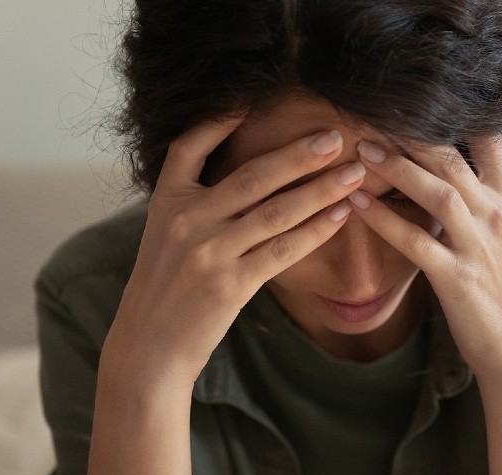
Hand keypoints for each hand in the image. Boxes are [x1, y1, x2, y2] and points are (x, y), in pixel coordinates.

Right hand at [101, 116, 365, 385]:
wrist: (147, 347)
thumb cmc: (164, 291)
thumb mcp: (164, 237)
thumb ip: (195, 206)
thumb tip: (244, 178)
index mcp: (166, 201)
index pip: (190, 146)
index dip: (221, 119)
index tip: (255, 99)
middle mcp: (186, 220)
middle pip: (252, 175)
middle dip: (300, 154)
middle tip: (335, 136)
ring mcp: (208, 252)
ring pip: (276, 211)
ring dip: (321, 189)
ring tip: (354, 173)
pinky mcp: (230, 285)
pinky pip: (283, 250)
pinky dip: (316, 230)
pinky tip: (341, 215)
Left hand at [348, 136, 501, 378]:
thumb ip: (482, 198)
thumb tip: (448, 167)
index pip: (488, 142)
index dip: (455, 114)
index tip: (418, 95)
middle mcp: (496, 217)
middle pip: (454, 161)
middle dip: (413, 135)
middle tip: (374, 114)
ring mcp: (478, 247)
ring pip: (438, 193)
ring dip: (398, 168)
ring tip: (362, 150)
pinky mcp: (458, 279)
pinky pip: (416, 242)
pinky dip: (385, 220)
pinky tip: (357, 205)